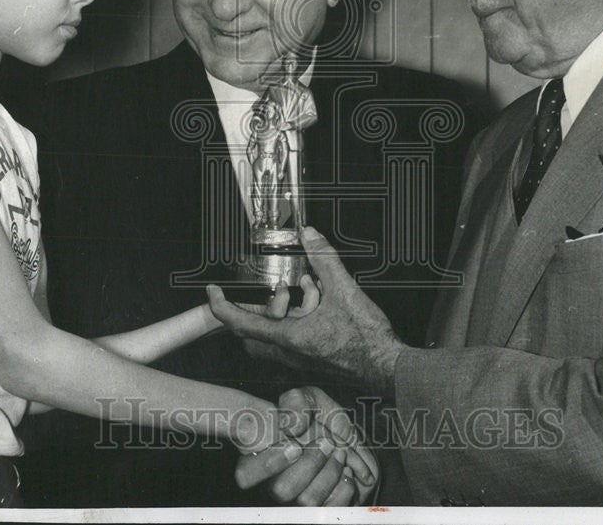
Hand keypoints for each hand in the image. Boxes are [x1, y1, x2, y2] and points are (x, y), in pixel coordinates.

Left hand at [207, 227, 405, 394]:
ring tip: (307, 294)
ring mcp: (300, 362)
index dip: (220, 306)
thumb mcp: (345, 290)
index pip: (241, 323)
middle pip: (253, 332)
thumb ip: (324, 259)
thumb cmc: (368, 340)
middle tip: (278, 291)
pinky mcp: (312, 363)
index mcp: (289, 338)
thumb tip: (309, 235)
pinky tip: (320, 306)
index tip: (214, 291)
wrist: (388, 368)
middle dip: (259, 307)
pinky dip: (298, 320)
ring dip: (283, 313)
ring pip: (273, 337)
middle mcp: (289, 354)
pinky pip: (292, 342)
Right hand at [235, 387, 378, 504]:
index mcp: (260, 459)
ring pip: (307, 502)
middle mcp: (275, 485)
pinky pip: (331, 510)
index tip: (295, 444)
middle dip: (309, 464)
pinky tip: (347, 471)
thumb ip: (296, 403)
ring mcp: (297, 501)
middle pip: (280, 491)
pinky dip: (344, 488)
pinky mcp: (322, 509)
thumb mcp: (306, 399)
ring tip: (340, 453)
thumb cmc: (318, 416)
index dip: (268, 463)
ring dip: (329, 473)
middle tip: (326, 443)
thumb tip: (293, 425)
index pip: (246, 475)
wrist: (348, 436)